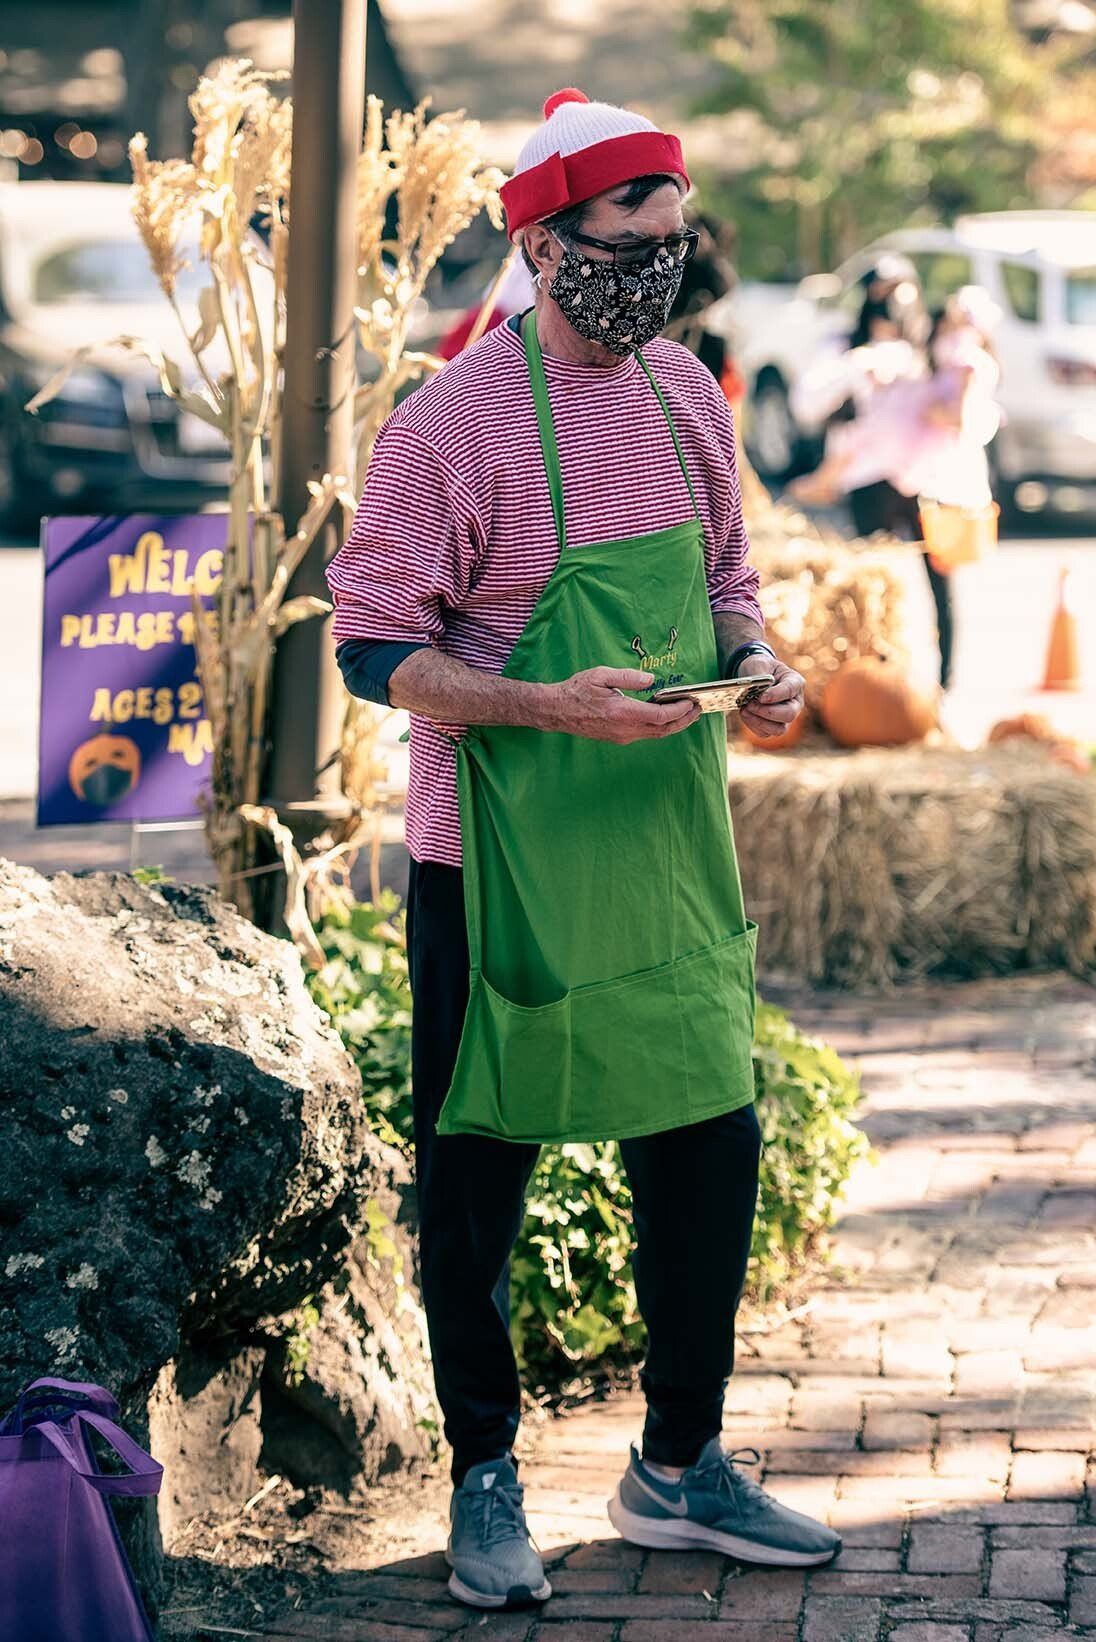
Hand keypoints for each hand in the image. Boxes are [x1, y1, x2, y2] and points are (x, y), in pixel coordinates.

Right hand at [542, 666, 700, 744]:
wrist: (557, 710)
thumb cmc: (576, 690)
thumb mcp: (601, 675)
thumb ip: (628, 677)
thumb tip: (651, 680)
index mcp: (622, 712)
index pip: (660, 716)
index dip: (679, 710)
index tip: (691, 701)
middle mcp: (625, 729)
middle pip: (663, 729)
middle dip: (683, 720)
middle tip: (698, 710)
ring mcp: (622, 736)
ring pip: (656, 734)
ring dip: (674, 725)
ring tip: (687, 714)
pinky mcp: (619, 738)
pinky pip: (646, 735)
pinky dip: (660, 727)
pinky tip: (665, 717)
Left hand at [736, 654, 804, 739]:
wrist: (754, 675)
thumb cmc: (760, 668)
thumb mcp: (760, 664)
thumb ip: (761, 675)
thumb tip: (759, 693)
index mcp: (795, 683)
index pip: (790, 691)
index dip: (775, 696)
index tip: (761, 697)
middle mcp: (795, 703)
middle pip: (789, 715)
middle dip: (767, 712)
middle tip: (750, 704)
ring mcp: (785, 717)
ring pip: (779, 729)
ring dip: (759, 721)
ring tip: (745, 709)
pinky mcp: (774, 726)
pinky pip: (765, 733)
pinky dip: (753, 725)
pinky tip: (745, 713)